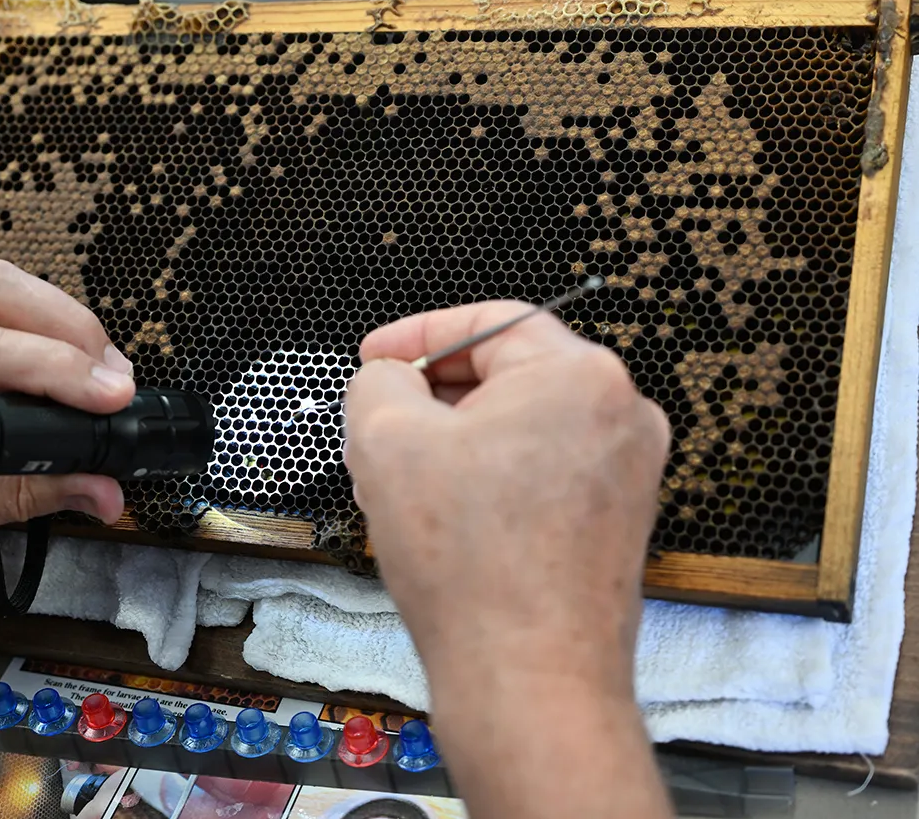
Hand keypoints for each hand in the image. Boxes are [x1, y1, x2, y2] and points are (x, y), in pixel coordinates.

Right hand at [345, 301, 669, 693]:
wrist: (529, 679)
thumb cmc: (473, 567)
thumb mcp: (387, 441)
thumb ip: (379, 383)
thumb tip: (389, 380)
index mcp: (580, 375)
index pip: (490, 322)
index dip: (418, 334)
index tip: (375, 356)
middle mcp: (620, 416)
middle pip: (508, 375)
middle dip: (434, 395)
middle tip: (378, 420)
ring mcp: (627, 474)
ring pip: (521, 429)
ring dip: (457, 441)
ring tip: (402, 479)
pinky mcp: (615, 522)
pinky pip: (541, 474)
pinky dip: (490, 479)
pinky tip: (444, 517)